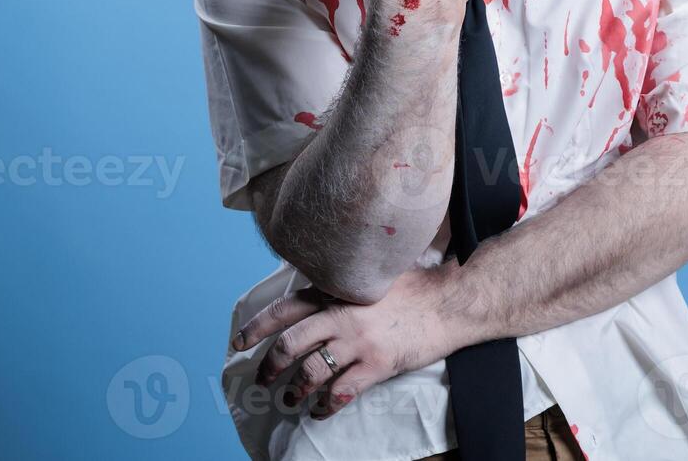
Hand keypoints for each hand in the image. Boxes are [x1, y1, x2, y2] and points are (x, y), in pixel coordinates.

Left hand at [234, 267, 458, 418]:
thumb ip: (341, 287)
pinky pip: (340, 391)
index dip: (257, 326)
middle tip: (262, 379)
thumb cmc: (413, 288)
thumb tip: (315, 297)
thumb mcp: (370, 277)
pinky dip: (324, 406)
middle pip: (290, 343)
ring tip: (291, 399)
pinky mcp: (376, 364)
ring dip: (295, 389)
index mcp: (336, 291)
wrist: (448, 301)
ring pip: (311, 371)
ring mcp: (358, 340)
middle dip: (270, 365)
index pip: (285, 308)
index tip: (239, 342)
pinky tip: (320, 410)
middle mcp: (341, 314)